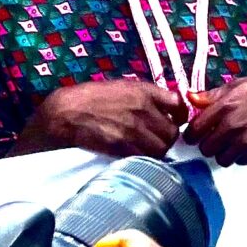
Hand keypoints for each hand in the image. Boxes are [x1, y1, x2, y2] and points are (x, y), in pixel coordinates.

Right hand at [25, 80, 186, 156]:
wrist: (66, 113)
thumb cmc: (90, 98)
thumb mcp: (121, 87)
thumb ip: (144, 96)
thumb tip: (163, 107)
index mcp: (143, 91)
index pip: (178, 103)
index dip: (180, 115)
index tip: (176, 120)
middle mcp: (142, 109)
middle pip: (172, 131)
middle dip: (168, 137)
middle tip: (158, 139)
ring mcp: (133, 130)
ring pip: (162, 148)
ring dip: (158, 151)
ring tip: (147, 149)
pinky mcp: (123, 148)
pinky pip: (145, 158)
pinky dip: (145, 159)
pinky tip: (136, 155)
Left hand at [187, 71, 246, 163]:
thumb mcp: (238, 85)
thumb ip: (211, 95)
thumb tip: (189, 97)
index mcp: (224, 106)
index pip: (194, 130)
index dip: (192, 134)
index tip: (195, 134)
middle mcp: (232, 125)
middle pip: (206, 149)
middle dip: (208, 144)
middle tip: (215, 138)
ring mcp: (246, 141)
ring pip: (221, 159)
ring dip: (223, 153)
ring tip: (232, 142)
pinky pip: (239, 162)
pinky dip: (240, 156)